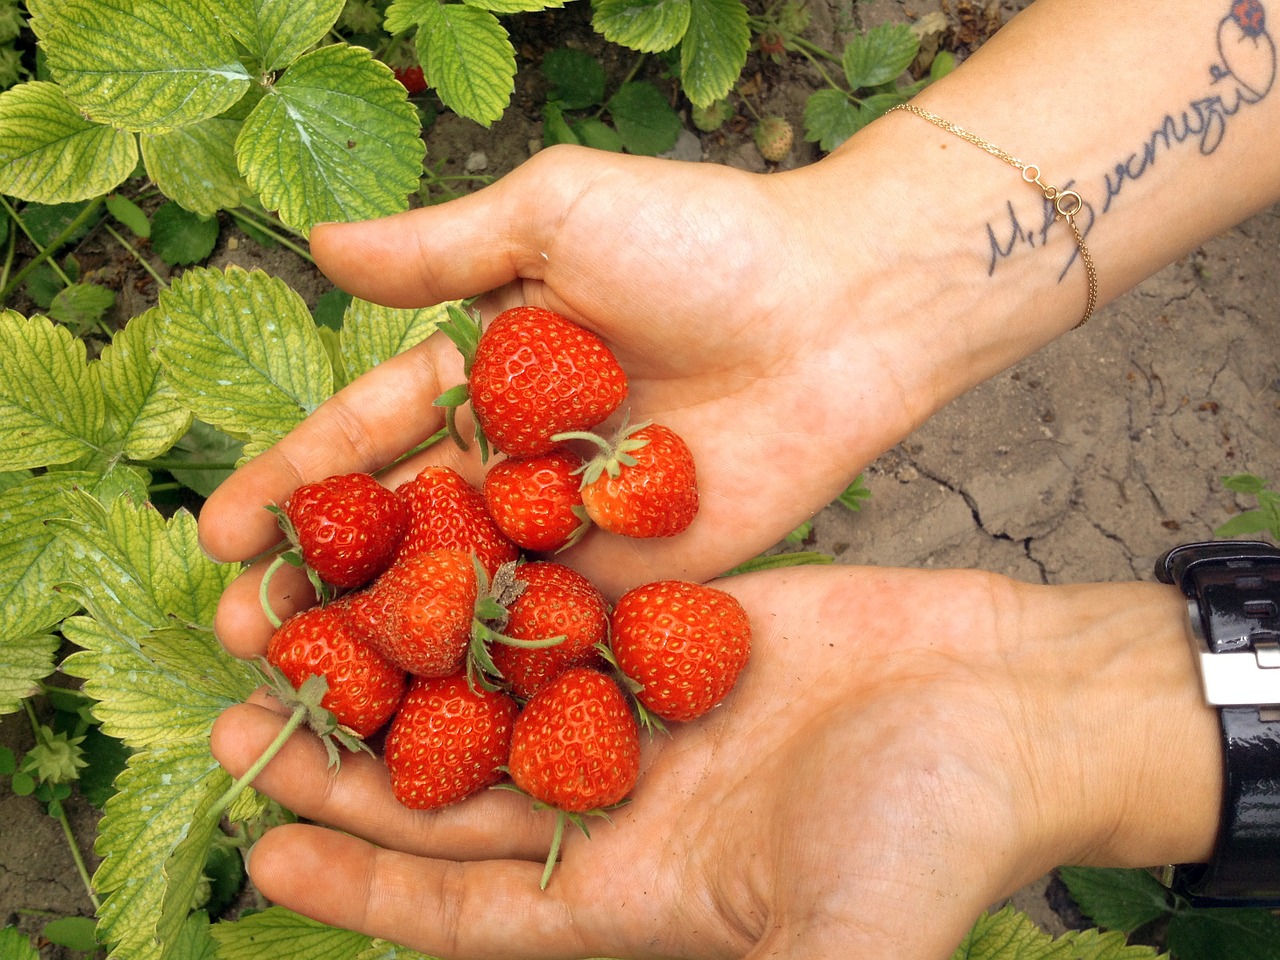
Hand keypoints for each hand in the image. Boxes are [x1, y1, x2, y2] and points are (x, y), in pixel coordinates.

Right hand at [198, 140, 1013, 655]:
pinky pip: (554, 625)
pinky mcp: (639, 576)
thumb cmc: (699, 242)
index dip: (297, 482)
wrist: (837, 310)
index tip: (222, 532)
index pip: (371, 436)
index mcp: (489, 372)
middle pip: (404, 529)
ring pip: (466, 589)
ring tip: (302, 682)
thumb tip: (316, 248)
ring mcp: (576, 525)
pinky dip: (491, 667)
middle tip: (241, 630)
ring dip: (386, 637)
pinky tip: (427, 712)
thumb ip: (442, 249)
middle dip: (320, 578)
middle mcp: (522, 457)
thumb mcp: (556, 214)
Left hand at [210, 565, 1220, 959]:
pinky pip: (560, 602)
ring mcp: (644, 701)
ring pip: (486, 684)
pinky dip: (490, 583)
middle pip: (449, 785)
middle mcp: (620, 797)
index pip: (460, 905)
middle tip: (233, 717)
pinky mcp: (675, 620)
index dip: (359, 889)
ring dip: (395, 659)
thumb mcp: (836, 952)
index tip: (261, 856)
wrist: (1016, 704)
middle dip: (344, 757)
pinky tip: (419, 545)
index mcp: (632, 890)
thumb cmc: (935, 834)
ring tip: (293, 620)